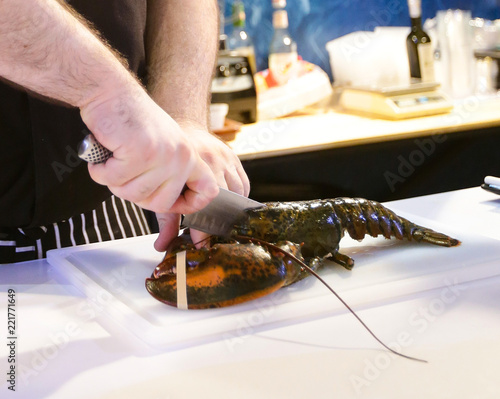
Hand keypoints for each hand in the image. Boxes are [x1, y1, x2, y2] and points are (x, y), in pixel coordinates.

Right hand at [80, 87, 218, 214]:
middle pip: (160, 204)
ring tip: (113, 159)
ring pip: (134, 195)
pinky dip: (100, 171)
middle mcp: (181, 157)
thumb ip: (168, 177)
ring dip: (114, 182)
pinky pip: (113, 181)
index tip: (168, 202)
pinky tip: (103, 153)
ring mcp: (163, 155)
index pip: (208, 191)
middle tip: (123, 174)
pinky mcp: (140, 153)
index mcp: (190, 157)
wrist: (111, 91)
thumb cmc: (131, 122)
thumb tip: (167, 212)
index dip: (189, 205)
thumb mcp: (162, 148)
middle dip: (135, 196)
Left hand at [154, 123, 249, 251]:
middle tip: (211, 232)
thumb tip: (162, 246)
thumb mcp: (163, 188)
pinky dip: (238, 197)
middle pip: (225, 200)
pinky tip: (228, 202)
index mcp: (192, 165)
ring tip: (219, 216)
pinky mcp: (235, 157)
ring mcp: (226, 157)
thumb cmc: (170, 160)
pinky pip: (244, 184)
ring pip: (238, 193)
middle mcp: (212, 159)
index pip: (204, 204)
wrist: (182, 127)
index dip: (203, 227)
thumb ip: (166, 219)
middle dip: (218, 219)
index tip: (201, 243)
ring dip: (230, 208)